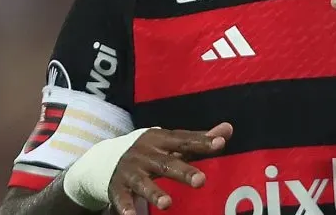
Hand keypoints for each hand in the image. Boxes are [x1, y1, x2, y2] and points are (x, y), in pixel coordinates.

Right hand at [108, 122, 232, 213]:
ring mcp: (131, 171)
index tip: (220, 143)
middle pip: (166, 163)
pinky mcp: (118, 188)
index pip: (184, 140)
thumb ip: (199, 139)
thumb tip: (228, 129)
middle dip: (183, 171)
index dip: (202, 141)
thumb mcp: (173, 143)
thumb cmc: (152, 151)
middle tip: (201, 180)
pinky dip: (126, 208)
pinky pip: (122, 199)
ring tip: (167, 204)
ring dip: (154, 193)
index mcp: (161, 139)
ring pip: (143, 183)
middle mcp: (145, 153)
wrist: (107, 158)